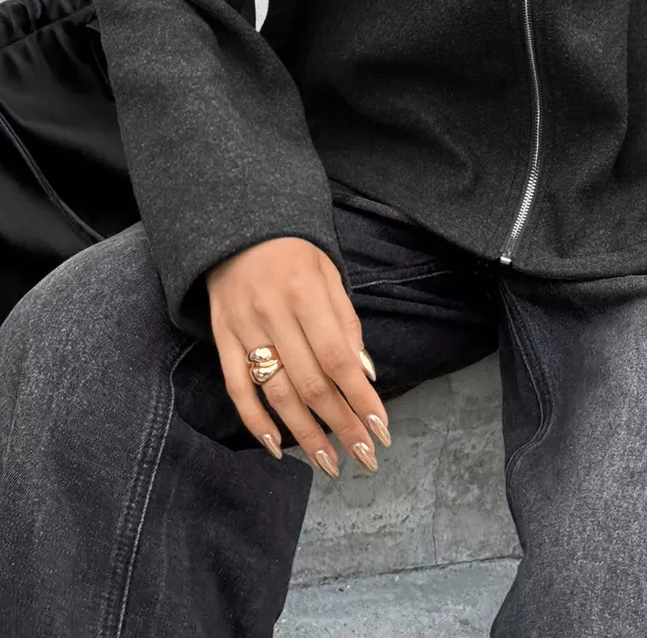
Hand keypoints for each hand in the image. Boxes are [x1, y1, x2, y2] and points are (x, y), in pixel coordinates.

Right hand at [206, 237, 389, 477]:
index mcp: (306, 294)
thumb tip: (365, 373)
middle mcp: (274, 314)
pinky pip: (237, 389)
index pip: (337, 358)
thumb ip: (346, 322)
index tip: (381, 428)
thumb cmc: (293, 251)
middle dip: (341, 425)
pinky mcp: (221, 339)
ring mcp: (244, 329)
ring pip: (277, 393)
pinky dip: (255, 421)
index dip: (359, 397)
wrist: (235, 227)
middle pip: (311, 383)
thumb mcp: (329, 273)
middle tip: (364, 457)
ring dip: (305, 434)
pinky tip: (276, 447)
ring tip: (329, 463)